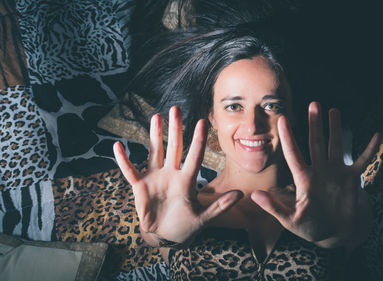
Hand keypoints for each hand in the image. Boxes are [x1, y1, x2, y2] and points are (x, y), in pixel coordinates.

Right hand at [113, 106, 242, 246]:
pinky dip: (123, 160)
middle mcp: (172, 174)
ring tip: (156, 117)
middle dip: (175, 128)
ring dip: (154, 135)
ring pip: (155, 152)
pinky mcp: (140, 186)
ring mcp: (156, 178)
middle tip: (176, 109)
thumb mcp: (204, 218)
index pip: (194, 156)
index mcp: (187, 180)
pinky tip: (117, 147)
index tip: (202, 122)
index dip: (198, 140)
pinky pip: (130, 171)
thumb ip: (220, 206)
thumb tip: (241, 194)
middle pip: (174, 147)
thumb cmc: (185, 226)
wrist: (165, 236)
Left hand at [251, 102, 380, 247]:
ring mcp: (336, 172)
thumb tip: (255, 195)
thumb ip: (274, 208)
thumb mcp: (290, 220)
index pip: (294, 154)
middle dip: (314, 124)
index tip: (283, 119)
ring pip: (335, 145)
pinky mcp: (352, 178)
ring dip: (335, 128)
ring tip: (333, 110)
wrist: (335, 233)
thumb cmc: (311, 228)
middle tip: (313, 104)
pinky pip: (363, 161)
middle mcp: (319, 171)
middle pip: (316, 143)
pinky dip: (370, 149)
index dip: (288, 138)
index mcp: (304, 179)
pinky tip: (378, 135)